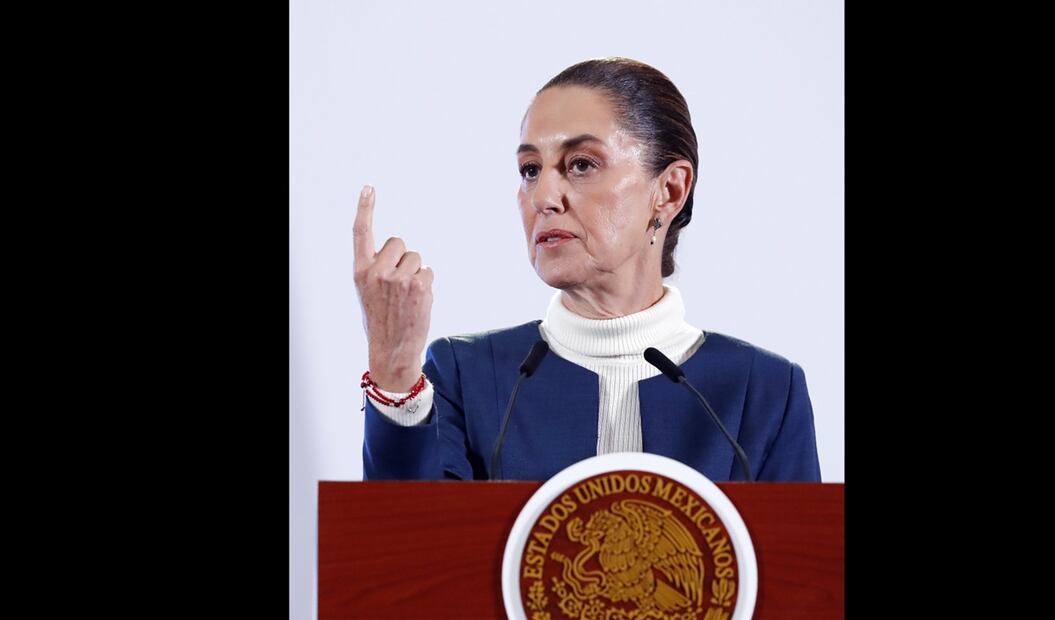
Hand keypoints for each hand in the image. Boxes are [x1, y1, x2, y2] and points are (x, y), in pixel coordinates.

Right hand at [353, 185, 433, 391]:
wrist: (391, 351)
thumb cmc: (381, 320)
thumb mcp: (367, 292)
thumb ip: (376, 269)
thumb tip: (398, 251)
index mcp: (360, 271)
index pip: (360, 233)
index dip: (365, 208)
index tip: (369, 188)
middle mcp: (377, 271)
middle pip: (399, 242)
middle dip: (403, 258)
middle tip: (397, 285)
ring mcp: (399, 278)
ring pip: (417, 258)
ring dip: (416, 273)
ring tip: (407, 297)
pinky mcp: (418, 286)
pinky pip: (429, 272)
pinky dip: (426, 285)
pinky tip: (417, 302)